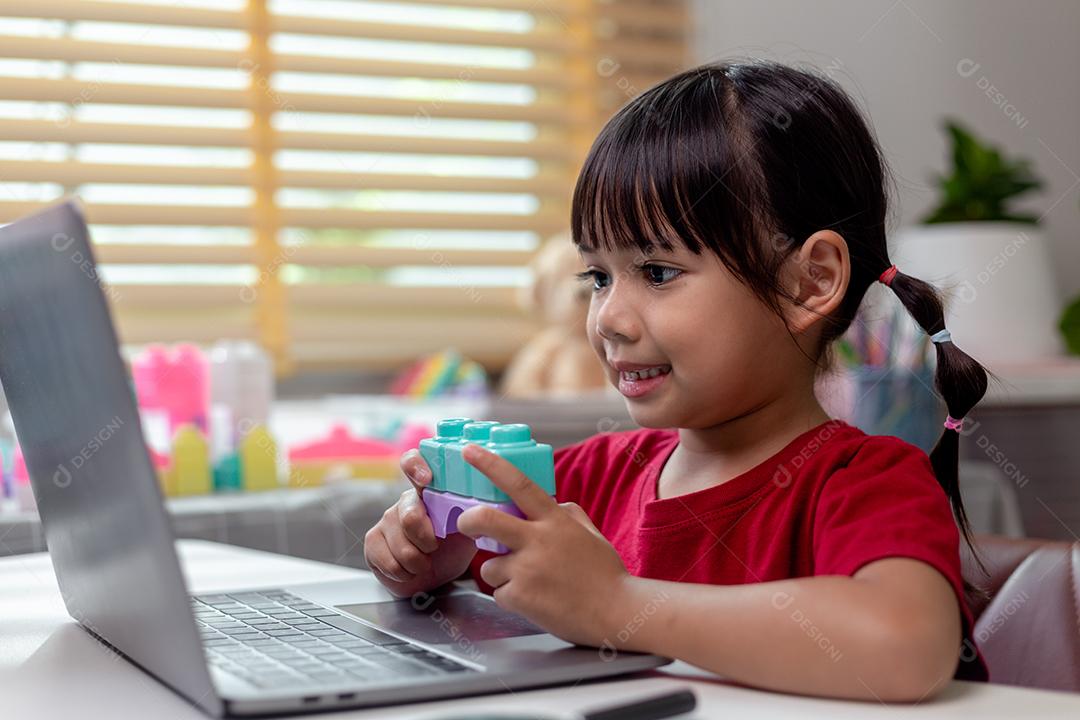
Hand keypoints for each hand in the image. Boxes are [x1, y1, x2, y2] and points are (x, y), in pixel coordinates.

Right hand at [364, 449, 477, 597]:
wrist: (438, 574)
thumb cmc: (454, 544)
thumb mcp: (471, 526)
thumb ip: (474, 512)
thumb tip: (486, 506)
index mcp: (428, 489)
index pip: (412, 462)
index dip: (416, 466)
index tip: (426, 480)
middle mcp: (405, 501)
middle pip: (410, 518)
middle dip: (428, 541)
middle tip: (435, 548)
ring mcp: (387, 520)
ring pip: (402, 547)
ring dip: (419, 563)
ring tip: (425, 561)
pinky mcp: (372, 541)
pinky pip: (390, 562)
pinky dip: (406, 573)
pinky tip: (411, 569)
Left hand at [456, 443, 631, 647]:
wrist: (616, 613)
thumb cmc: (606, 575)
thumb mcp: (590, 533)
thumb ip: (567, 514)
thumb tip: (552, 503)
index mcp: (555, 521)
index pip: (518, 484)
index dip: (490, 464)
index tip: (469, 451)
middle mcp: (538, 540)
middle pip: (485, 519)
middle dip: (467, 520)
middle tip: (467, 525)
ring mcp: (527, 569)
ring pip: (488, 566)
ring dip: (500, 574)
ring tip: (528, 583)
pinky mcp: (520, 597)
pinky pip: (499, 594)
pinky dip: (511, 599)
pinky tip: (535, 601)